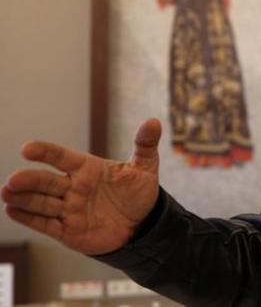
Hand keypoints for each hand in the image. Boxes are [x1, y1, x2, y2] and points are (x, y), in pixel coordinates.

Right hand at [2, 118, 161, 254]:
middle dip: (30, 180)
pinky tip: (12, 211)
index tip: (28, 148)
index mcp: (88, 168)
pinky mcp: (68, 230)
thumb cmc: (138, 192)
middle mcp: (74, 187)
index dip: (46, 152)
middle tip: (13, 180)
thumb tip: (154, 121)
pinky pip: (46, 224)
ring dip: (23, 199)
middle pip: (47, 182)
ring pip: (42, 203)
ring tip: (6, 193)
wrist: (142, 224)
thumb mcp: (146, 167)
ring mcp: (69, 209)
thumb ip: (145, 145)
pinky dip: (29, 219)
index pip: (63, 157)